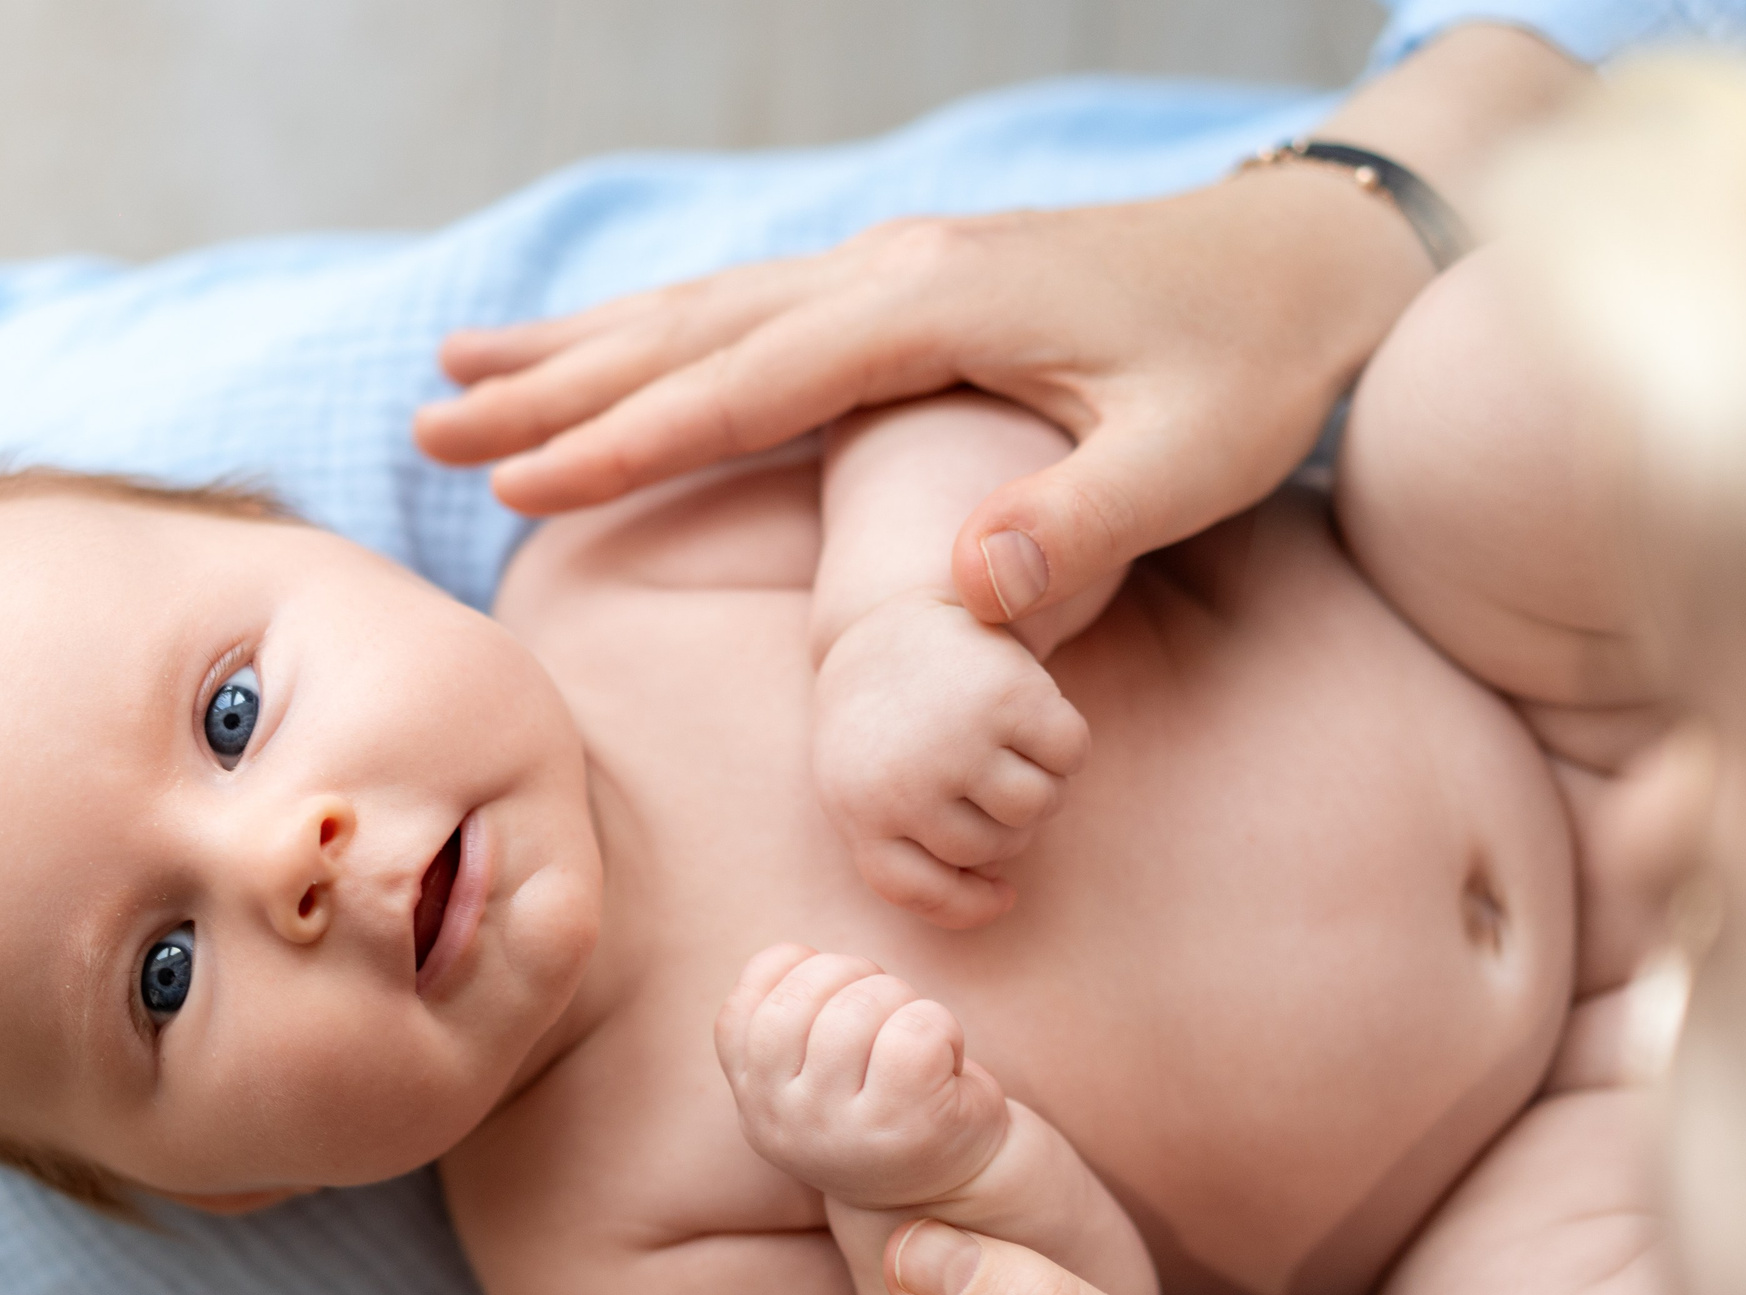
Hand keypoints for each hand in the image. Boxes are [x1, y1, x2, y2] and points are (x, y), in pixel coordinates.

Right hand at [414, 25, 1590, 635]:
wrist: (1319, 254)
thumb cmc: (1261, 366)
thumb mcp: (1195, 460)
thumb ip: (1078, 527)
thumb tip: (966, 590)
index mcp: (935, 309)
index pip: (743, 386)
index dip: (623, 440)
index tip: (514, 485)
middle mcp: (894, 271)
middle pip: (689, 332)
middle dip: (554, 385)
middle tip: (426, 426)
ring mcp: (899, 268)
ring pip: (705, 310)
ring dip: (583, 346)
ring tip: (462, 370)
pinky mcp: (915, 285)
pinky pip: (754, 312)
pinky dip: (662, 335)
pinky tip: (615, 353)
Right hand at [713, 945, 1009, 1207]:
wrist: (950, 1185)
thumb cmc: (880, 1102)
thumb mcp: (808, 1073)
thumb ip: (782, 1022)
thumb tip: (793, 957)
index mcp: (753, 1100)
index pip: (743, 1005)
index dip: (797, 974)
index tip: (838, 996)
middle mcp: (782, 1121)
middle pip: (800, 996)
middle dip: (852, 974)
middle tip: (885, 1004)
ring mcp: (839, 1129)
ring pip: (859, 1006)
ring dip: (901, 998)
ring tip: (916, 1032)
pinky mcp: (903, 1127)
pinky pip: (915, 1030)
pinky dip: (941, 1023)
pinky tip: (947, 1056)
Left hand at [815, 592, 1086, 926]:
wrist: (886, 620)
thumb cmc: (883, 726)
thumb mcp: (866, 790)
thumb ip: (911, 853)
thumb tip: (1001, 900)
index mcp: (859, 810)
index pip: (921, 891)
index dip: (968, 905)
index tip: (1000, 893)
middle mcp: (904, 780)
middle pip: (993, 848)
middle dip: (1006, 825)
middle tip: (990, 777)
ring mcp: (956, 736)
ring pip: (1035, 808)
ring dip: (1041, 787)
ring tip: (1013, 752)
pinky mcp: (1007, 693)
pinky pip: (1070, 755)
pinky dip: (1067, 746)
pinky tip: (1038, 720)